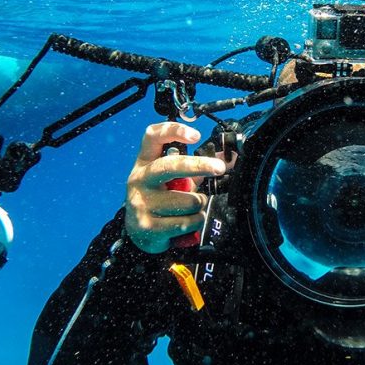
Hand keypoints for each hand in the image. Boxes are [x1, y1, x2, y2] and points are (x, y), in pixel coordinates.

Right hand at [125, 122, 225, 253]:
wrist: (139, 233)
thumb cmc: (160, 200)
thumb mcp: (170, 180)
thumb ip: (193, 168)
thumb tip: (226, 159)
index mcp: (145, 163)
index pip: (153, 137)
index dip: (174, 130)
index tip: (195, 135)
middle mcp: (140, 179)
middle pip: (170, 166)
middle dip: (199, 165)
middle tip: (219, 168)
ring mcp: (142, 203)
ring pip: (189, 200)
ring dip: (199, 205)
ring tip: (191, 208)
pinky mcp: (148, 226)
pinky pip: (187, 222)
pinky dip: (195, 222)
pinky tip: (187, 222)